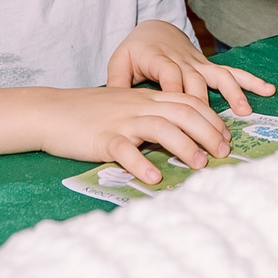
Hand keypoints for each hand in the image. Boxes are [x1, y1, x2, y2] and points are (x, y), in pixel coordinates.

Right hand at [33, 85, 231, 184]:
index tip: (226, 137)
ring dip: (184, 146)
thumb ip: (151, 115)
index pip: (188, 102)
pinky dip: (141, 164)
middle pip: (182, 112)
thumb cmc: (89, 113)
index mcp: (146, 98)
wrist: (50, 111)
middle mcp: (138, 106)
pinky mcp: (102, 139)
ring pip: (160, 128)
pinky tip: (153, 179)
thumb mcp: (126, 106)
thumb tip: (180, 135)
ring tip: (199, 165)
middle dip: (208, 132)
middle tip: (223, 153)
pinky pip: (124, 150)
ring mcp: (121, 121)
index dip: (211, 119)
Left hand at [106, 18, 273, 115]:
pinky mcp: (208, 66)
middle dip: (206, 108)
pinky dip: (250, 80)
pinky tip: (268, 90)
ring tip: (245, 112)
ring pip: (218, 76)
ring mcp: (199, 63)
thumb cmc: (135, 51)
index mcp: (159, 59)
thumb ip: (117, 82)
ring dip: (234, 93)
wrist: (154, 29)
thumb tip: (115, 105)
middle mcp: (183, 61)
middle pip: (197, 83)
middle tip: (213, 136)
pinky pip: (231, 72)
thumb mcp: (119, 62)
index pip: (170, 78)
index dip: (177, 95)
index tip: (183, 121)